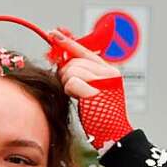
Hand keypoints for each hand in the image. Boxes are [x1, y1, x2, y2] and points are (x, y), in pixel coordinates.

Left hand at [50, 30, 131, 149]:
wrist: (113, 133)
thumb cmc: (100, 115)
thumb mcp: (91, 89)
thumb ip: (80, 74)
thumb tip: (61, 60)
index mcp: (108, 70)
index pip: (84, 51)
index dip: (67, 42)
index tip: (54, 33)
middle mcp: (108, 72)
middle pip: (73, 62)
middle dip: (66, 74)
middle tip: (71, 88)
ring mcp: (103, 81)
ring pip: (71, 71)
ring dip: (67, 84)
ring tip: (78, 95)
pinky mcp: (97, 90)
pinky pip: (72, 82)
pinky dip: (70, 90)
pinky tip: (79, 98)